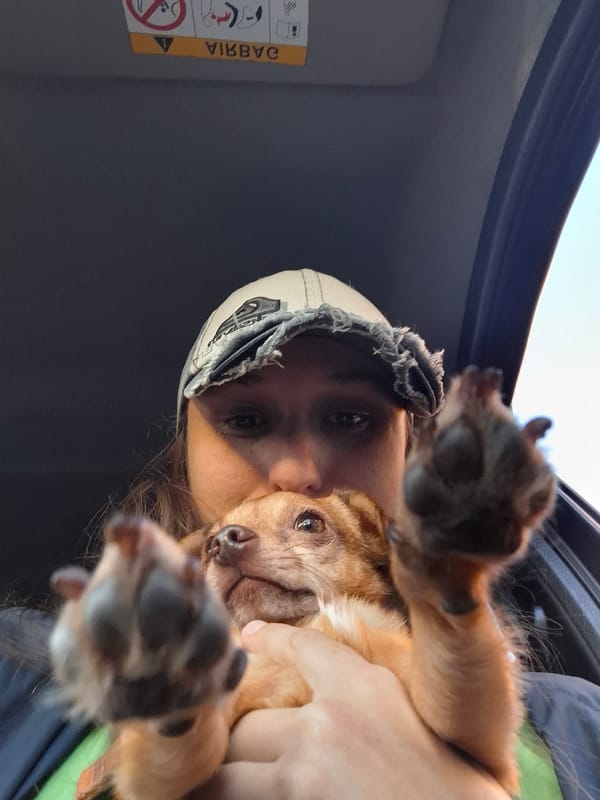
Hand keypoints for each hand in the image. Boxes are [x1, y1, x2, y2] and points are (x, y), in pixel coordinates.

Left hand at [194, 621, 509, 799]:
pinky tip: (230, 797)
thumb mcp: (408, 714)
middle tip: (235, 753)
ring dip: (222, 782)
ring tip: (208, 785)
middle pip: (245, 725)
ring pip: (224, 775)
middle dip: (238, 743)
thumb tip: (323, 681)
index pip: (302, 648)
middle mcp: (327, 724)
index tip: (250, 637)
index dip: (271, 641)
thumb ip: (362, 691)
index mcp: (362, 687)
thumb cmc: (450, 780)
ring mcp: (305, 774)